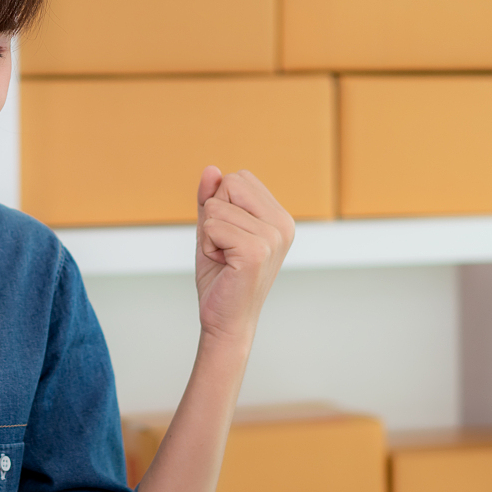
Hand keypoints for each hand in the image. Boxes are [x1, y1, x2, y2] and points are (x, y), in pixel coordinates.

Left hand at [193, 167, 293, 350]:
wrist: (225, 321)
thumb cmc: (222, 277)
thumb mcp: (212, 229)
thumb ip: (211, 198)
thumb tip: (211, 170)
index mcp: (279, 216)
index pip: (238, 178)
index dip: (221, 204)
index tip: (228, 237)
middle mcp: (282, 224)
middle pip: (230, 184)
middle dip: (215, 214)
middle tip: (225, 247)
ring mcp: (272, 237)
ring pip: (216, 207)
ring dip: (209, 235)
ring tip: (225, 259)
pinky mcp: (256, 251)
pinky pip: (212, 226)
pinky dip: (208, 246)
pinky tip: (224, 265)